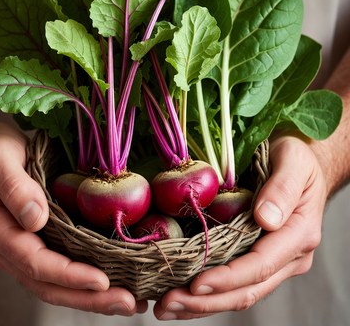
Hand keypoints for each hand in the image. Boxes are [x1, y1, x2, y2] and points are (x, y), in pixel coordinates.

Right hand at [0, 122, 146, 315]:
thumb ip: (15, 187)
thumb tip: (36, 218)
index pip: (34, 262)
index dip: (69, 275)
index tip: (101, 281)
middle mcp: (4, 248)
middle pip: (46, 284)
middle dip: (87, 298)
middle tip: (127, 302)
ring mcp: (16, 249)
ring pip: (52, 284)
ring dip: (88, 297)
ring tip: (126, 301)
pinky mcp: (30, 243)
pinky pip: (55, 270)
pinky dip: (80, 282)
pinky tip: (107, 283)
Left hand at [153, 135, 326, 319]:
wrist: (299, 164)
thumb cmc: (296, 158)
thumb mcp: (293, 162)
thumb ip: (282, 189)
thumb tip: (266, 219)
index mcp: (298, 234)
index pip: (260, 265)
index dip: (227, 278)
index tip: (195, 284)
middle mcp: (288, 256)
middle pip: (247, 289)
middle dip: (206, 301)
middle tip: (167, 305)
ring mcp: (273, 260)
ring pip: (239, 293)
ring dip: (202, 304)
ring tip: (166, 308)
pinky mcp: (259, 257)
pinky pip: (234, 282)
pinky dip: (208, 293)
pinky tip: (182, 296)